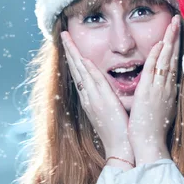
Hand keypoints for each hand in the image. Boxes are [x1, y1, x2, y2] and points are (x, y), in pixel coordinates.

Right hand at [60, 31, 133, 159]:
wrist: (120, 148)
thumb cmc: (119, 132)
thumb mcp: (110, 112)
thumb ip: (108, 100)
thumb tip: (109, 91)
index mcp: (91, 100)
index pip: (80, 75)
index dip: (74, 59)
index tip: (70, 46)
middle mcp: (89, 98)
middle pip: (76, 70)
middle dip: (70, 52)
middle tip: (63, 35)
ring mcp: (94, 100)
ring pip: (81, 73)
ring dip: (74, 55)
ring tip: (67, 39)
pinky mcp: (102, 103)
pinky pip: (94, 83)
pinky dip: (88, 70)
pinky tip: (83, 58)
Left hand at [127, 14, 179, 152]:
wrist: (150, 144)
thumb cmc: (153, 130)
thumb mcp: (162, 110)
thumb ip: (163, 97)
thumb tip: (167, 89)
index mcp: (168, 91)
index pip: (173, 64)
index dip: (175, 48)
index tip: (175, 34)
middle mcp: (167, 87)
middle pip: (173, 57)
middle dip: (175, 38)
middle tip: (177, 20)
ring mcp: (159, 89)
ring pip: (167, 60)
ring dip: (170, 40)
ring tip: (173, 24)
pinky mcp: (149, 92)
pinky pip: (154, 69)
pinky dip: (158, 56)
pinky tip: (161, 43)